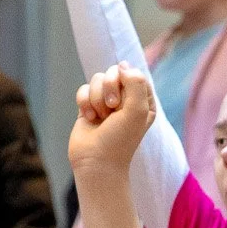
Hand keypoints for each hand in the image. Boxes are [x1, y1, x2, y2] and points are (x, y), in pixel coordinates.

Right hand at [68, 63, 156, 177]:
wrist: (96, 162)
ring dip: (96, 98)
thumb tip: (122, 65)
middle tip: (111, 109)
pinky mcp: (89, 106)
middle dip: (109, 88)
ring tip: (101, 118)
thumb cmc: (120, 140)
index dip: (126, 84)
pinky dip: (84, 103)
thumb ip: (135, 82)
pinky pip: (83, 89)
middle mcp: (126, 99)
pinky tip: (89, 118)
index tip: (124, 103)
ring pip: (97, 79)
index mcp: (143, 101)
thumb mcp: (137, 111)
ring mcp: (106, 102)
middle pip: (114, 72)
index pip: (134, 74)